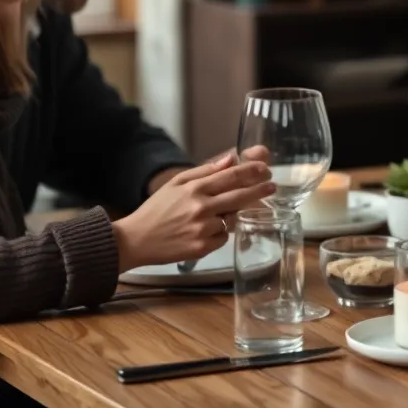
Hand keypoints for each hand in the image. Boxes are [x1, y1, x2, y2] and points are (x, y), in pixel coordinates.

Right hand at [112, 151, 274, 271]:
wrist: (135, 240)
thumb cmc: (156, 209)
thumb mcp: (176, 183)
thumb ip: (204, 171)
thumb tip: (230, 159)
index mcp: (194, 188)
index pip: (230, 176)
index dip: (251, 172)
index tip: (266, 169)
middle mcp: (201, 207)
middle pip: (239, 196)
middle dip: (259, 190)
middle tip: (272, 186)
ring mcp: (202, 229)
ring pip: (232, 219)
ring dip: (231, 215)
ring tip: (215, 215)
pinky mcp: (202, 248)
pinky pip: (222, 237)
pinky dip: (218, 233)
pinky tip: (202, 232)